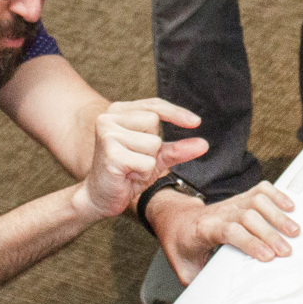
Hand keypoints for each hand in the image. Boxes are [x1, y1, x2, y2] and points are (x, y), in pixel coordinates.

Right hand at [77, 98, 209, 218]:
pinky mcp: (110, 153)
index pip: (154, 105)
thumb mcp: (155, 158)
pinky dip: (142, 174)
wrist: (99, 198)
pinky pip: (147, 162)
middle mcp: (109, 117)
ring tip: (130, 169)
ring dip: (148, 163)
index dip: (176, 113)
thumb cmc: (126, 174)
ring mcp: (108, 133)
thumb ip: (177, 149)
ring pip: (153, 144)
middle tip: (134, 160)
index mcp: (118, 112)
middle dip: (153, 148)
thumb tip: (204, 144)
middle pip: (155, 124)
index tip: (196, 122)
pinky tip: (126, 176)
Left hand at [151, 181, 298, 283]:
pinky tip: (289, 206)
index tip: (267, 256)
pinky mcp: (240, 199)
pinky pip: (259, 190)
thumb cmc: (180, 241)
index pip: (229, 231)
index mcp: (204, 229)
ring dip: (276, 215)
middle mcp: (220, 213)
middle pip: (247, 217)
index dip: (250, 242)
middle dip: (269, 233)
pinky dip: (276, 195)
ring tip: (294, 231)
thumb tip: (213, 298)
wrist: (175, 218)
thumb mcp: (183, 267)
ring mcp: (231, 204)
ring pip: (256, 201)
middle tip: (286, 251)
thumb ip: (197, 281)